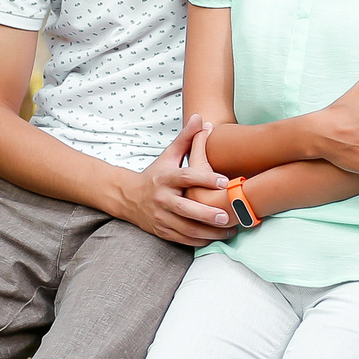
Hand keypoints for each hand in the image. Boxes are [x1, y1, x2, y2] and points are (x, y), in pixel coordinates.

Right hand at [112, 117, 234, 245]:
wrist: (129, 198)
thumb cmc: (156, 174)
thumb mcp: (168, 156)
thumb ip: (186, 139)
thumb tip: (201, 118)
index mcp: (165, 178)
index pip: (186, 177)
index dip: (206, 179)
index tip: (225, 181)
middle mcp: (162, 199)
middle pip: (185, 209)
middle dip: (207, 214)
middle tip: (227, 215)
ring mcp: (161, 217)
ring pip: (186, 228)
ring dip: (209, 231)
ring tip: (230, 229)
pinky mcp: (162, 231)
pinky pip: (184, 239)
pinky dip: (201, 240)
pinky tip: (217, 237)